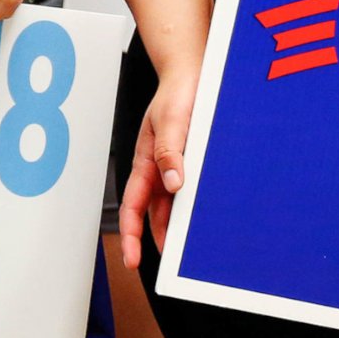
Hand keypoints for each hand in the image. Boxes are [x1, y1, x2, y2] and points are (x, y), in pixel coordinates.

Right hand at [115, 66, 197, 271]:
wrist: (194, 72)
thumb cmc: (177, 92)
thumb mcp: (172, 121)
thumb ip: (170, 152)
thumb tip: (172, 184)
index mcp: (145, 162)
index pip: (133, 207)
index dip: (131, 235)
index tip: (131, 260)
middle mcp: (158, 169)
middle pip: (153, 214)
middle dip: (158, 240)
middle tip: (172, 265)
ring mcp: (175, 168)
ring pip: (174, 206)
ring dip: (180, 226)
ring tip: (192, 250)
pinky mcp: (193, 163)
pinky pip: (191, 191)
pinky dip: (196, 206)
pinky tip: (208, 218)